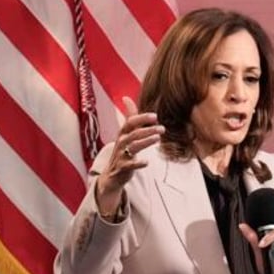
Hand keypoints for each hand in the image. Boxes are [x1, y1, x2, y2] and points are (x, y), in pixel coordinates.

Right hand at [95, 97, 164, 213]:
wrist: (111, 175)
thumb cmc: (122, 151)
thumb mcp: (125, 133)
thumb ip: (129, 117)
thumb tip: (126, 97)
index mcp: (122, 133)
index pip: (130, 122)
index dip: (142, 118)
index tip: (155, 117)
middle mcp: (120, 143)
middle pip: (133, 134)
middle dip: (148, 130)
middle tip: (162, 129)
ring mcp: (120, 155)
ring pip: (133, 147)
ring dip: (145, 142)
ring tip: (157, 139)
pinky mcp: (122, 168)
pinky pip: (129, 165)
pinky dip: (138, 163)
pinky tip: (147, 162)